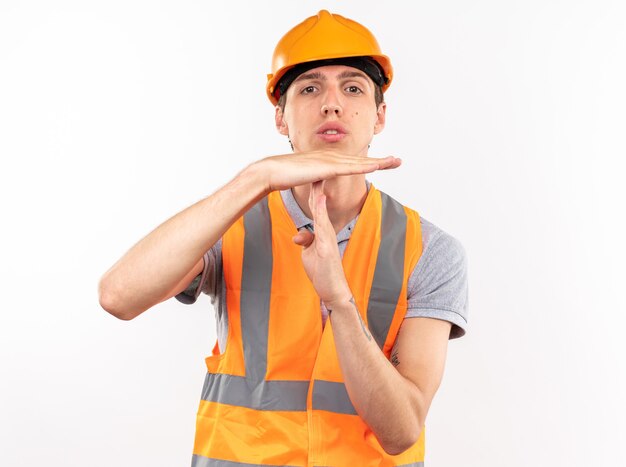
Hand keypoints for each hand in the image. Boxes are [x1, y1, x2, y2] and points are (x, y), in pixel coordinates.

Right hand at [254, 150, 400, 191]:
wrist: (269, 172)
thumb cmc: (282, 176)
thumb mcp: (303, 177)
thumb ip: (313, 178)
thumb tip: (316, 181)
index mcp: (326, 159)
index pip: (352, 161)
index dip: (369, 162)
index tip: (383, 164)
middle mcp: (330, 156)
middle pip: (361, 159)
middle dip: (381, 160)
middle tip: (398, 161)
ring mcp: (329, 160)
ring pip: (360, 162)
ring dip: (379, 162)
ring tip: (396, 162)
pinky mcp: (326, 167)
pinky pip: (350, 168)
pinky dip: (366, 166)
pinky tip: (378, 166)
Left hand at [292, 180, 352, 305]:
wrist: (333, 292)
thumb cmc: (323, 274)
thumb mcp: (310, 255)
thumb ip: (306, 242)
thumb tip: (298, 235)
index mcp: (322, 231)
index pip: (317, 206)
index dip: (313, 189)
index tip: (308, 173)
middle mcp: (327, 231)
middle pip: (321, 204)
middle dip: (317, 184)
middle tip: (315, 164)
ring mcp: (328, 238)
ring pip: (323, 211)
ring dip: (320, 194)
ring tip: (318, 176)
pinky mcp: (327, 247)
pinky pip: (323, 226)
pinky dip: (322, 213)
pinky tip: (320, 201)